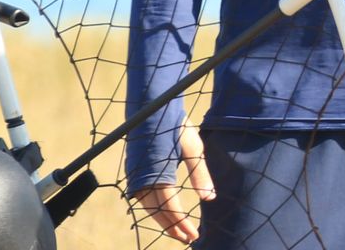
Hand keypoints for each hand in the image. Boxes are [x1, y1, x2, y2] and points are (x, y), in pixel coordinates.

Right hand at [130, 124, 215, 243]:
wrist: (153, 107)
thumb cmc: (176, 126)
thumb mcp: (194, 148)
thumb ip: (200, 175)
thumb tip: (210, 198)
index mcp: (159, 174)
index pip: (171, 209)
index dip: (182, 224)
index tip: (194, 235)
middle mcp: (144, 179)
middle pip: (158, 213)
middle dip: (173, 228)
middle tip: (188, 239)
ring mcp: (136, 176)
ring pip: (148, 208)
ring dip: (163, 221)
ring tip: (177, 231)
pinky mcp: (134, 172)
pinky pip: (142, 198)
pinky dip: (153, 209)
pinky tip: (163, 213)